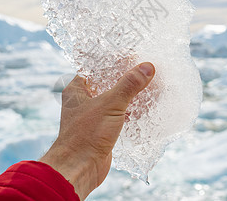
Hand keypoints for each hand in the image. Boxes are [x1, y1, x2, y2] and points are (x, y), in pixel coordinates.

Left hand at [40, 62, 154, 199]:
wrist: (79, 168)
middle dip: (127, 79)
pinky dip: (131, 111)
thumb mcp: (110, 104)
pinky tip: (146, 108)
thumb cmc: (86, 134)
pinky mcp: (102, 130)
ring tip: (150, 86)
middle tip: (146, 72)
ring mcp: (93, 116)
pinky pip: (118, 115)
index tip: (134, 57)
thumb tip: (147, 67)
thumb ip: (129, 85)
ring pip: (115, 100)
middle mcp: (83, 100)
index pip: (97, 68)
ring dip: (131, 96)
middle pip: (108, 83)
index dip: (115, 62)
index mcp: (77, 89)